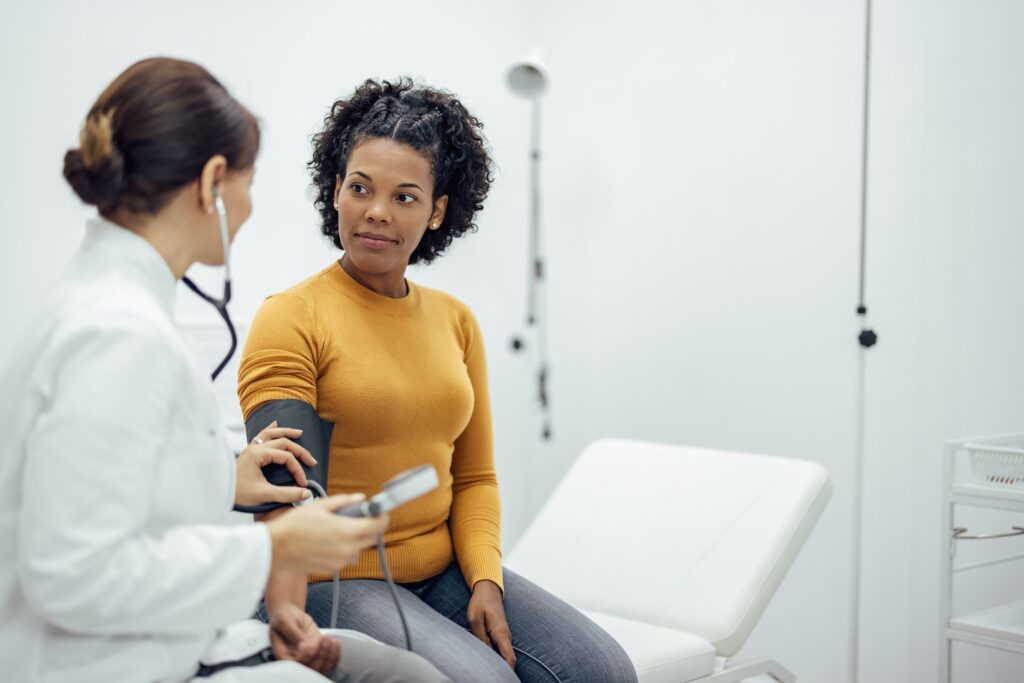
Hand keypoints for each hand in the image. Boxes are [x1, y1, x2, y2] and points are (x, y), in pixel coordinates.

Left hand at [235, 421, 316, 506]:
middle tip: (311, 461)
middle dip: (299, 451)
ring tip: (299, 433)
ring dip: (286, 432)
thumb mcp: (264, 495)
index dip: (297, 469)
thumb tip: (306, 493)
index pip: (286, 457)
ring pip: (271, 434)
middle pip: (282, 442)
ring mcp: (250, 448)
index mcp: (257, 454)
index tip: (303, 483)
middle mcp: (254, 447)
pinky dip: (270, 429)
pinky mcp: (248, 452)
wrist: (219, 494)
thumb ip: (287, 494)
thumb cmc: (238, 495)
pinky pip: (261, 435)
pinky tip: (275, 424)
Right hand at [265, 494, 389, 573]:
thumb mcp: (320, 506)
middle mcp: (347, 549)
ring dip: (355, 539)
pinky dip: (342, 548)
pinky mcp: (331, 569)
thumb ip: (343, 502)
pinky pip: (345, 557)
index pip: (378, 526)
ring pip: (358, 549)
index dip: (382, 517)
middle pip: (371, 538)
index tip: (380, 512)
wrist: (274, 548)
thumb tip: (360, 498)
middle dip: (370, 527)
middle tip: (360, 518)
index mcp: (347, 531)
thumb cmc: (294, 525)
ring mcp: (340, 561)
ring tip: (338, 529)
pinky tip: (328, 540)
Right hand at [269, 602, 339, 674]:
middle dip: (319, 656)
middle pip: (310, 669)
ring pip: (322, 668)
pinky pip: (329, 661)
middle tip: (322, 640)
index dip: (305, 658)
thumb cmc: (284, 617)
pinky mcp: (318, 653)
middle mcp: (296, 660)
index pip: (295, 665)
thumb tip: (303, 645)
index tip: (310, 645)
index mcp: (283, 656)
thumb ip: (292, 633)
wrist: (290, 614)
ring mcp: (308, 658)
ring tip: (329, 640)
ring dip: (329, 656)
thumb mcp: (285, 621)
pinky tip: (334, 642)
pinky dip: (335, 653)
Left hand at [467, 579, 514, 668]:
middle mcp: (506, 636)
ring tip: (488, 672)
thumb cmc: (480, 602)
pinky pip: (500, 649)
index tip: (502, 678)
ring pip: (504, 655)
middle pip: (508, 659)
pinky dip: (497, 657)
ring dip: (499, 664)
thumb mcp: (475, 619)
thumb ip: (480, 637)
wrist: (488, 589)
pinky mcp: (499, 634)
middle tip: (491, 677)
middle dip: (503, 671)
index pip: (510, 657)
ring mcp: (503, 635)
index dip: (508, 671)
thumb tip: (484, 653)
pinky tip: (487, 661)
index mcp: (501, 633)